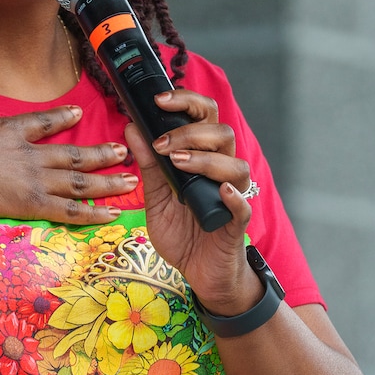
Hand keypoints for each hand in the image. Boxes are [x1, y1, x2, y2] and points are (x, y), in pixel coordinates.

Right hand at [0, 58, 136, 224]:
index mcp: (7, 131)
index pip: (41, 122)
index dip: (62, 117)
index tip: (79, 111)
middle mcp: (27, 154)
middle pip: (72, 153)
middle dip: (100, 153)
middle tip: (124, 151)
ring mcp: (32, 179)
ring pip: (79, 181)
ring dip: (107, 181)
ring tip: (130, 181)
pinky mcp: (31, 204)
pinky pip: (69, 211)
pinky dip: (93, 214)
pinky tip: (112, 215)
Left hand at [126, 89, 261, 313]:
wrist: (200, 274)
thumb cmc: (182, 233)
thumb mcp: (156, 197)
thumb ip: (147, 165)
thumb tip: (131, 128)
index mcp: (202, 159)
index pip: (204, 117)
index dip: (186, 102)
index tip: (159, 101)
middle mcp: (221, 172)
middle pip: (222, 133)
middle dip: (189, 131)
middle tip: (162, 145)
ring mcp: (232, 196)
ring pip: (234, 164)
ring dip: (205, 159)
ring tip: (177, 163)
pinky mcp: (237, 223)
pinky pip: (243, 205)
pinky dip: (234, 196)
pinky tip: (220, 191)